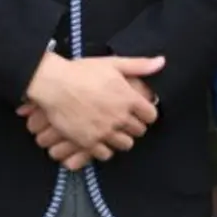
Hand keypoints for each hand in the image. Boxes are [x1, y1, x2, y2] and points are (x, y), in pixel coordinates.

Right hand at [19, 52, 161, 163]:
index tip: (139, 111)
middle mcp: (120, 118)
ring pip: (125, 144)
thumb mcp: (113, 63)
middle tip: (124, 119)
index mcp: (129, 99)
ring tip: (113, 130)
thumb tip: (162, 62)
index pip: (151, 115)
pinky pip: (106, 154)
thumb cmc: (82, 71)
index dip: (146, 113)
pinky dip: (105, 148)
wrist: (54, 85)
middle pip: (139, 131)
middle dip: (134, 125)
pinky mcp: (89, 142)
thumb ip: (139, 65)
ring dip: (121, 138)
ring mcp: (105, 132)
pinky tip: (99, 139)